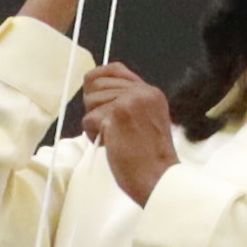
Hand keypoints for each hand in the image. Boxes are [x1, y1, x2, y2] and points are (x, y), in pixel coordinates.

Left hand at [74, 63, 174, 205]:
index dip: (98, 81)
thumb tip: (98, 93)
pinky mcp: (116, 116)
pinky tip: (109, 144)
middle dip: (94, 106)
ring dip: (94, 121)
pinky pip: (88, 119)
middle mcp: (141, 92)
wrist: (158, 177)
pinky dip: (92, 134)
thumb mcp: (148, 119)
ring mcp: (129, 102)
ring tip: (111, 137)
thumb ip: (130, 103)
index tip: (98, 99)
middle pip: (96, 84)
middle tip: (107, 126)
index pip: (114, 69)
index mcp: (151, 92)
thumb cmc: (150, 158)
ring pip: (90, 101)